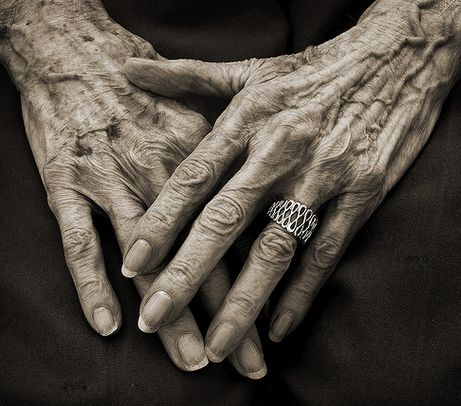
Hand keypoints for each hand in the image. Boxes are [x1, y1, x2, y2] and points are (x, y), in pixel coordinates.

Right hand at [1, 0, 265, 377]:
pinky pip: (79, 239)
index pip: (239, 229)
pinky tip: (106, 324)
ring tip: (191, 358)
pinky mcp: (66, 180)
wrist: (77, 53)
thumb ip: (234, 157)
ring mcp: (112, 176)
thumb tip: (268, 203)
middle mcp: (162, 169)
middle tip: (246, 362)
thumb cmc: (146, 89)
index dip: (258, 282)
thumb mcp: (200, 110)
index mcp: (204, 152)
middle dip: (228, 311)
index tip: (274, 328)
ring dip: (170, 311)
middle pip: (204, 252)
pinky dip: (90, 282)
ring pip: (147, 256)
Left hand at [123, 0, 460, 360]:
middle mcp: (281, 150)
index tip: (132, 264)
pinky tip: (278, 328)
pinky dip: (302, 294)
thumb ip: (186, 76)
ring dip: (244, 302)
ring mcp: (324, 174)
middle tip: (156, 318)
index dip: (159, 223)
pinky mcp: (363, 192)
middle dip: (187, 274)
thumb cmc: (312, 69)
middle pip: (225, 221)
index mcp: (248, 118)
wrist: (394, 59)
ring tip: (217, 346)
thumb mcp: (248, 68)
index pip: (192, 178)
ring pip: (276, 248)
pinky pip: (326, 252)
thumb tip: (130, 69)